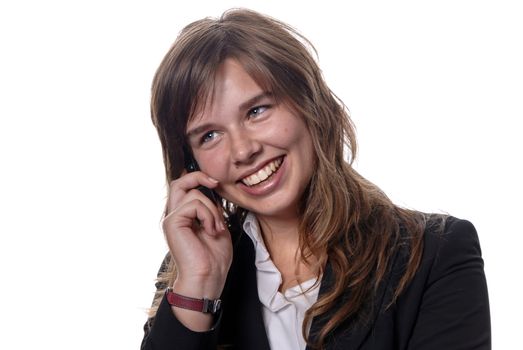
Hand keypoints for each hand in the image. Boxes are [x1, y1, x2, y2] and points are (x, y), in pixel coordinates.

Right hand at [162, 171, 232, 299]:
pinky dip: (208, 215)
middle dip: (198, 176)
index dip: (199, 179)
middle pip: (179, 182)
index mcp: (184, 217)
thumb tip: (212, 191)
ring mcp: (171, 219)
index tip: (217, 183)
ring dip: (213, 210)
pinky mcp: (172, 222)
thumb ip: (212, 210)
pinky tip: (211, 231)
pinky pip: (194, 204)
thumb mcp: (217, 226)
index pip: (185, 188)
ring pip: (194, 194)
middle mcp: (174, 216)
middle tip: (216, 183)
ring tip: (216, 229)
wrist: (207, 278)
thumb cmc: (213, 259)